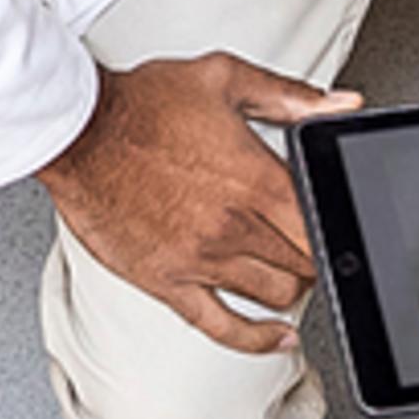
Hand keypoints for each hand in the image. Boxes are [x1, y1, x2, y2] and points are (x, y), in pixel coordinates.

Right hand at [38, 50, 357, 352]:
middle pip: (305, 264)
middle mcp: (234, 226)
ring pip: (276, 296)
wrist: (76, 131)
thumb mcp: (224, 79)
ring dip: (290, 288)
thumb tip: (342, 105)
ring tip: (285, 272)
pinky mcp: (168, 282)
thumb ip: (289, 96)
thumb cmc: (140, 105)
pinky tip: (278, 338)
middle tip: (305, 246)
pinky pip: (223, 328)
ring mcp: (202, 260)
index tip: (329, 224)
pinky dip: (258, 340)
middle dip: (313, 257)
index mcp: (255, 179)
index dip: (334, 227)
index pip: (322, 224)